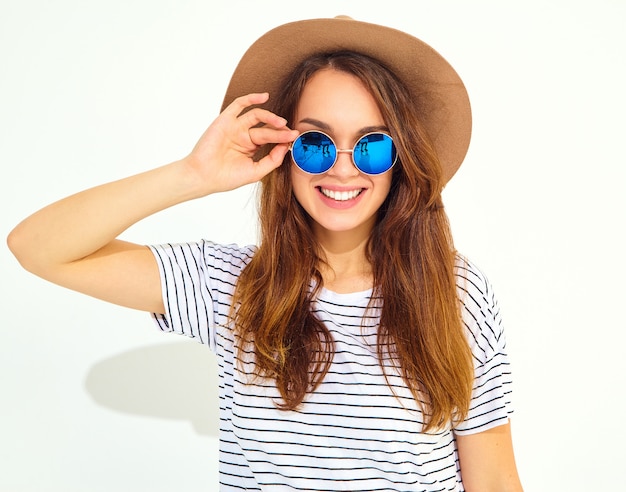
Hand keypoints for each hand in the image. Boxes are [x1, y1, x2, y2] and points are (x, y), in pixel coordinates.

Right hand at [183, 92, 298, 195]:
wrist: (204, 177)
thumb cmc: (227, 178)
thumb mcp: (256, 171)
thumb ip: (272, 160)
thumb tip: (285, 147)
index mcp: (251, 147)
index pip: (271, 139)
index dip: (283, 139)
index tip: (294, 140)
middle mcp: (244, 136)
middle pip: (266, 129)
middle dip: (280, 131)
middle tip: (291, 133)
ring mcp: (235, 127)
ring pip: (257, 116)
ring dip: (270, 117)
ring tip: (281, 123)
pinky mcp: (225, 120)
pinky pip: (239, 105)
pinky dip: (251, 99)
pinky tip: (264, 97)